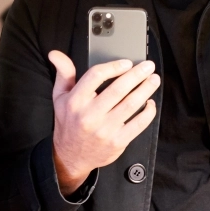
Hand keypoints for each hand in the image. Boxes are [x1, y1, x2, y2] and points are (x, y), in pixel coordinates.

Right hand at [49, 51, 158, 193]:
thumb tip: (56, 54)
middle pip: (118, 89)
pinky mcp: (117, 141)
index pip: (96, 76)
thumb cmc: (68, 123)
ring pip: (131, 105)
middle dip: (137, 75)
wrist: (71, 156)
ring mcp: (104, 130)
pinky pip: (138, 124)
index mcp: (75, 101)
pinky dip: (148, 112)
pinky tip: (150, 103)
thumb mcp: (60, 97)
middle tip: (148, 66)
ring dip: (146, 90)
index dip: (114, 66)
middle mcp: (89, 115)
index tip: (127, 63)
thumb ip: (63, 73)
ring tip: (153, 80)